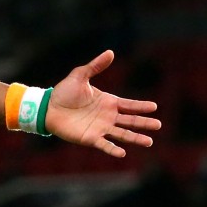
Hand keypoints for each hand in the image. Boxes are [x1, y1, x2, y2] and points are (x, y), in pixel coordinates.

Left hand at [42, 51, 160, 157]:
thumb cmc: (64, 92)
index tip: (154, 107)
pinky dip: (113, 149)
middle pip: (130, 121)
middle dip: (144, 123)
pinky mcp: (90, 138)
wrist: (48, 107)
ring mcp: (100, 128)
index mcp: (108, 102)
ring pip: (122, 134)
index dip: (141, 106)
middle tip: (158, 126)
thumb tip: (110, 52)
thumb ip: (96, 66)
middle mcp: (108, 116)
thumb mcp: (80, 75)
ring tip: (149, 142)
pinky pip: (104, 145)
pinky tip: (123, 153)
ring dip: (135, 138)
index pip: (129, 105)